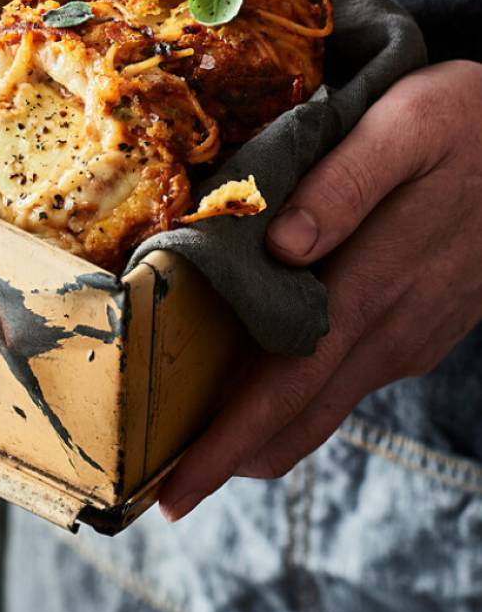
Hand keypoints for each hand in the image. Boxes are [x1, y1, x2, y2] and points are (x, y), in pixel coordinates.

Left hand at [158, 59, 481, 521]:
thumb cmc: (465, 120)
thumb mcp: (406, 127)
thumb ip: (346, 184)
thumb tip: (281, 245)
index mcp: (377, 282)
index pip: (288, 384)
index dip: (229, 442)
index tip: (174, 491)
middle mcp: (394, 326)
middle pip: (301, 414)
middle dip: (232, 456)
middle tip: (160, 486)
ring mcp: (412, 332)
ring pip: (326, 402)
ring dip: (264, 430)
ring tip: (197, 440)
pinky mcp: (424, 325)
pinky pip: (351, 376)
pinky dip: (300, 397)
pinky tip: (264, 380)